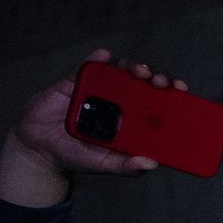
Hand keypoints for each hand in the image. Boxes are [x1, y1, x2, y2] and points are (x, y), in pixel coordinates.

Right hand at [0, 50, 183, 208]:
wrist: (39, 149)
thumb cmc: (77, 155)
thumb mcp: (105, 164)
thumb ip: (126, 166)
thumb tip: (152, 164)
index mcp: (134, 118)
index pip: (160, 101)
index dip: (173, 93)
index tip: (182, 90)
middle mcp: (121, 100)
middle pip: (145, 82)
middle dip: (157, 77)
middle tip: (160, 83)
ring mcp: (100, 88)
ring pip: (122, 70)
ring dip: (134, 66)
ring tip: (140, 72)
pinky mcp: (76, 81)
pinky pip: (88, 66)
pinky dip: (97, 59)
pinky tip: (103, 56)